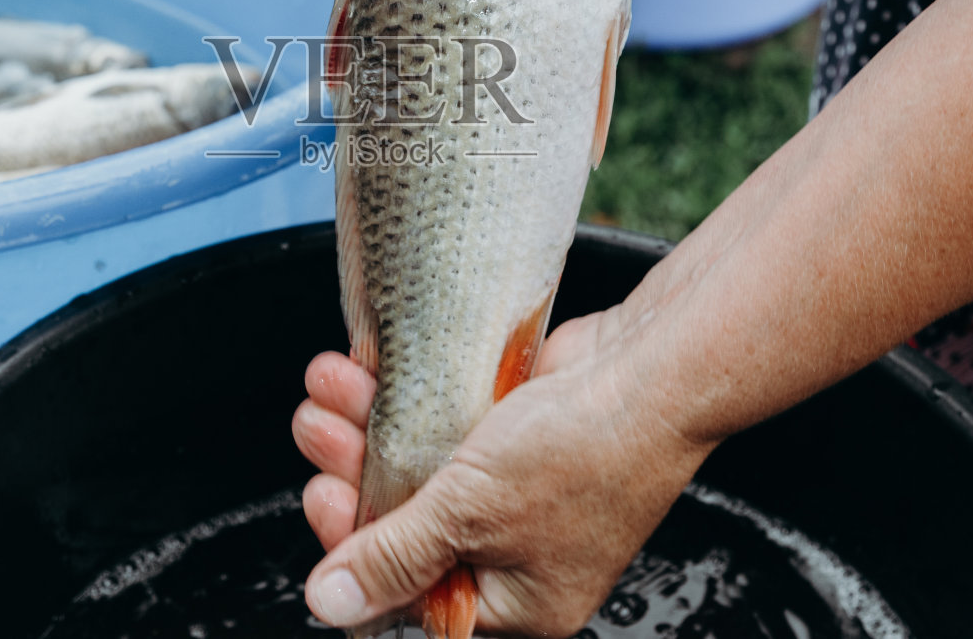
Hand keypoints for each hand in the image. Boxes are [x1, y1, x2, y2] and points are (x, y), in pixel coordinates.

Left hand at [291, 302, 715, 636]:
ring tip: (331, 385)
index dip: (354, 548)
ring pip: (414, 463)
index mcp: (514, 602)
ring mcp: (512, 487)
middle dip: (351, 470)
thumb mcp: (471, 515)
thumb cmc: (590, 454)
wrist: (654, 370)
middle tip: (319, 430)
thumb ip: (394, 556)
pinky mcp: (511, 430)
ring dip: (366, 423)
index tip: (325, 496)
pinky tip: (371, 369)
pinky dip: (406, 397)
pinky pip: (441, 421)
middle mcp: (512, 550)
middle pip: (403, 523)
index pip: (407, 596)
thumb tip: (332, 603)